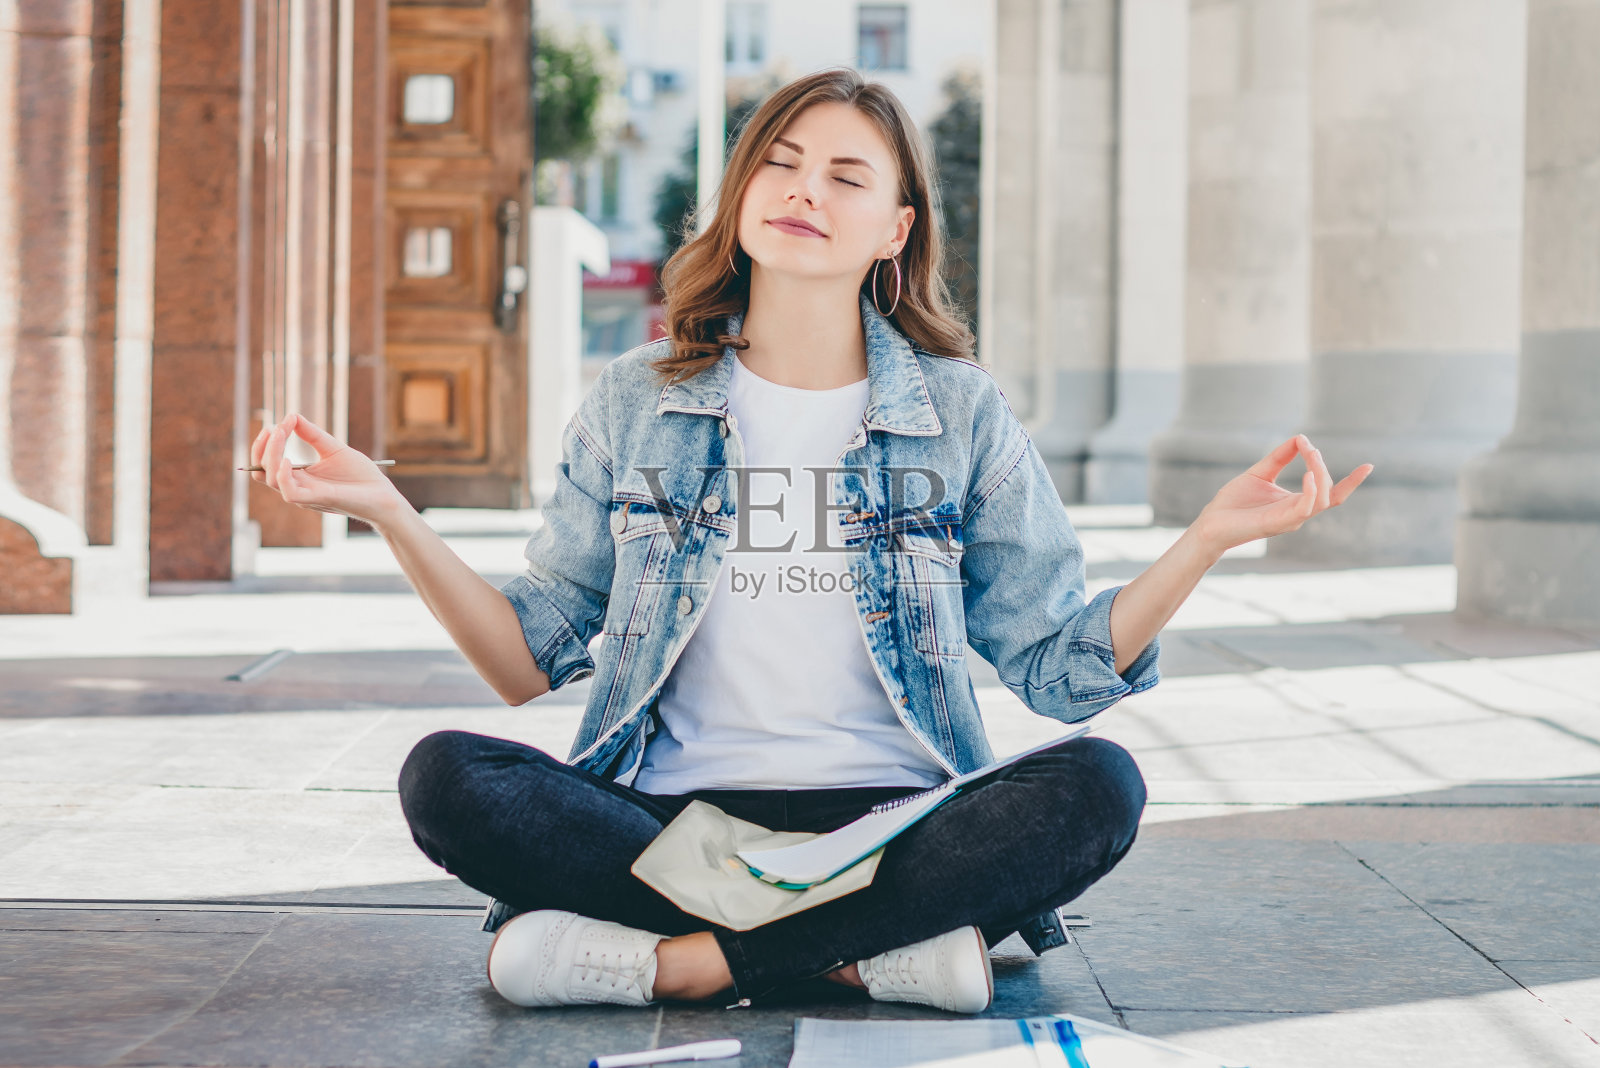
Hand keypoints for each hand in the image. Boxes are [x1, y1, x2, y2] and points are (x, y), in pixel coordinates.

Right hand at [249, 413, 409, 527]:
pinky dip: (282, 476)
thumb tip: (291, 415)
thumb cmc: (361, 476)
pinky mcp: (318, 499)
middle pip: (262, 471)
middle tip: (275, 428)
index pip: (266, 464)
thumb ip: (312, 434)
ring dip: (271, 454)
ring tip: (280, 433)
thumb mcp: (333, 448)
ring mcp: (306, 495)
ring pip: (271, 479)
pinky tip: (287, 460)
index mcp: (299, 477)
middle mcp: (298, 487)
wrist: (383, 495)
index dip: (265, 445)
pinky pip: (289, 493)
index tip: (277, 424)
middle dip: (262, 447)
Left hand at [1191, 433, 1373, 553]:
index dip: (1351, 482)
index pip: (1332, 493)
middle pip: (1329, 492)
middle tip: (1310, 446)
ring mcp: (1290, 520)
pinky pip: (1304, 508)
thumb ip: (1280, 457)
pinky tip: (1309, 474)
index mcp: (1296, 502)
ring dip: (1320, 473)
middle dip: (1324, 466)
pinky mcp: (1278, 523)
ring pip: (1322, 499)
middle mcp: (1298, 513)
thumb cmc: (1233, 503)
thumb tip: (1301, 438)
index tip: (1369, 466)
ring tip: (1311, 453)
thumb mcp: (1260, 473)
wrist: (1210, 524)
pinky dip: (1311, 491)